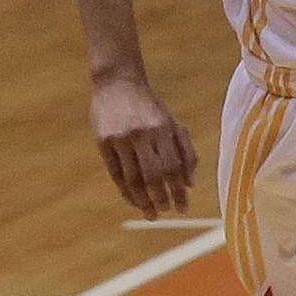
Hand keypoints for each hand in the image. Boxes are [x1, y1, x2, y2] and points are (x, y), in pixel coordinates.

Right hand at [89, 76, 197, 219]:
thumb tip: (191, 184)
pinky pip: (115, 174)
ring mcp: (120, 138)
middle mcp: (142, 134)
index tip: (182, 208)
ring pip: (133, 178)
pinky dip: (125, 191)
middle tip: (165, 211)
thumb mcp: (172, 123)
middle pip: (153, 176)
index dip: (178, 192)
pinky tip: (134, 201)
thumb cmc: (149, 106)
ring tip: (151, 213)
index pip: (173, 168)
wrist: (117, 82)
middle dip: (161, 199)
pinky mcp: (103, 141)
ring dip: (143, 200)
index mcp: (162, 128)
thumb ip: (185, 151)